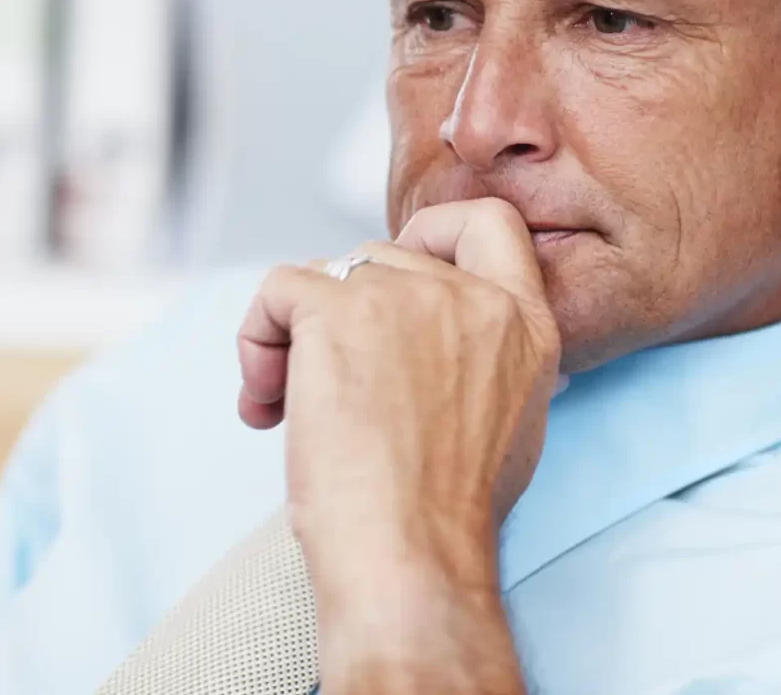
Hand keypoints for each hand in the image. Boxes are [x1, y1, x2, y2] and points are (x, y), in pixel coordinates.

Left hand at [235, 198, 559, 691]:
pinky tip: (264, 403)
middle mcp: (470, 297)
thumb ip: (485, 364)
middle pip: (382, 258)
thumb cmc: (447, 518)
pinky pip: (276, 291)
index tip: (396, 276)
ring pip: (324, 278)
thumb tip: (435, 351)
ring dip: (293, 339)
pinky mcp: (337, 311)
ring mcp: (403, 296)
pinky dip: (256, 340)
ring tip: (284, 407)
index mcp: (524, 324)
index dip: (434, 234)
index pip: (491, 224)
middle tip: (324, 388)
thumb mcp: (511, 424)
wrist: (411, 557)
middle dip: (343, 315)